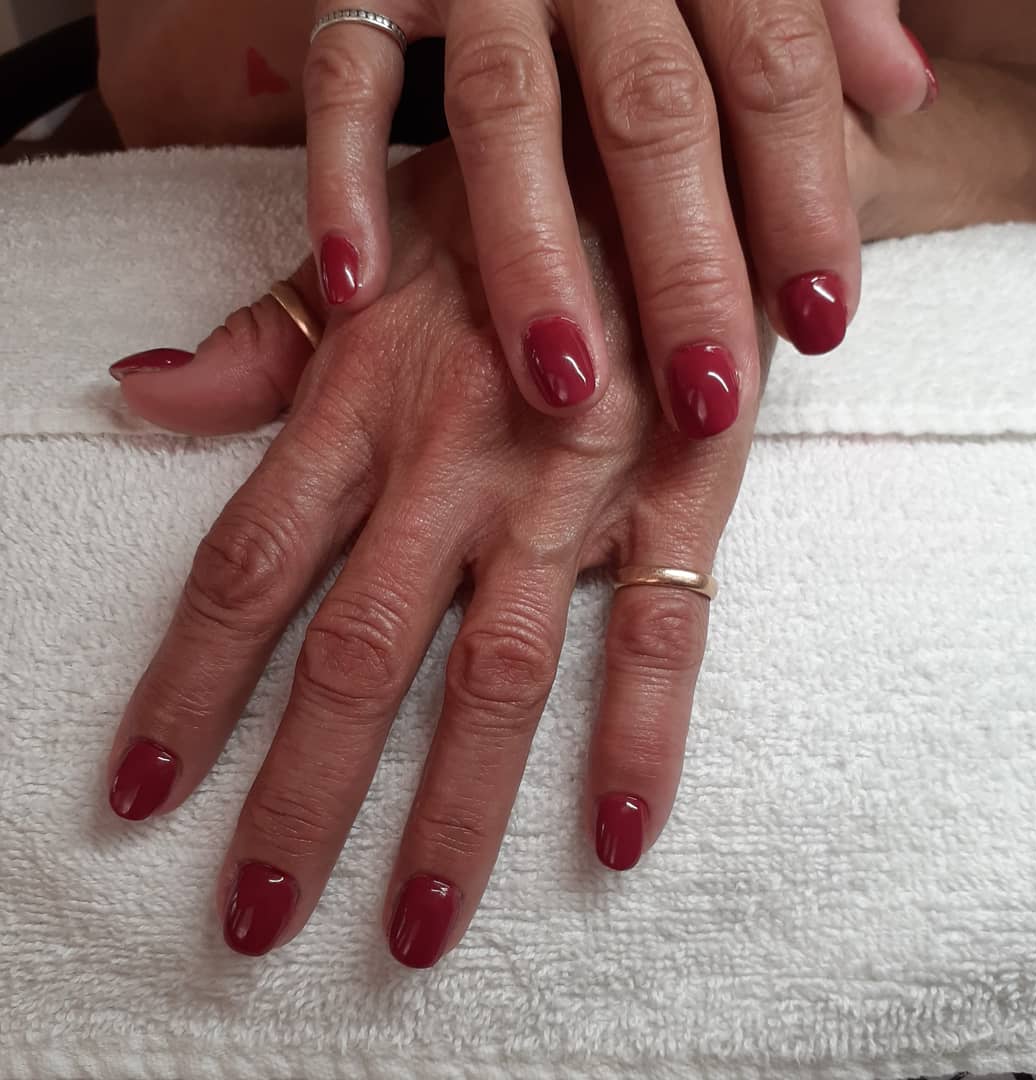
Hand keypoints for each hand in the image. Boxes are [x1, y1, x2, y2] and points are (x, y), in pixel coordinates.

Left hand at [106, 140, 772, 965]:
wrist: (666, 155)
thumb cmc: (506, 200)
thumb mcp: (369, 244)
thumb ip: (259, 337)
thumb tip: (137, 388)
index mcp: (364, 402)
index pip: (246, 571)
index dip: (182, 691)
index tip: (138, 794)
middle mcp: (454, 466)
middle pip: (353, 658)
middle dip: (295, 797)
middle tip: (250, 919)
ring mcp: (569, 493)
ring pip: (495, 676)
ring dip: (450, 810)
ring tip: (412, 928)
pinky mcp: (677, 500)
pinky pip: (662, 638)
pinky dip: (640, 742)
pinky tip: (612, 841)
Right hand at [305, 0, 933, 427]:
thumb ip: (826, 11)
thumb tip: (905, 90)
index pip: (775, 68)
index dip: (807, 196)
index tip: (825, 324)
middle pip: (650, 111)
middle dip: (683, 264)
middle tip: (707, 398)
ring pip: (505, 109)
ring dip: (532, 254)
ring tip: (565, 385)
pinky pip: (346, 73)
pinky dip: (346, 176)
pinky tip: (361, 285)